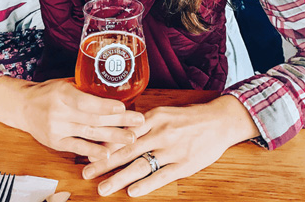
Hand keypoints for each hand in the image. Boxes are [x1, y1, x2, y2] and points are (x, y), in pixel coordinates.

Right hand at [0, 76, 143, 159]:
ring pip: (89, 134)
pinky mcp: (55, 142)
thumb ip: (85, 89)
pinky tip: (108, 154)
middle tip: (138, 123)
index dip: (105, 106)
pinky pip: (77, 148)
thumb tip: (113, 90)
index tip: (124, 108)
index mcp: (63, 93)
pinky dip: (93, 151)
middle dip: (118, 122)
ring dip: (112, 137)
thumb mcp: (66, 84)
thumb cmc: (49, 92)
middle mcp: (59, 112)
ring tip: (131, 139)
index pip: (87, 102)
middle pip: (93, 119)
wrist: (23, 106)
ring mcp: (57, 129)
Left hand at [82, 95, 258, 196]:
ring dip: (119, 178)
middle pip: (127, 149)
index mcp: (153, 118)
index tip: (86, 150)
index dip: (105, 143)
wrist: (219, 121)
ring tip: (103, 188)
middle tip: (86, 172)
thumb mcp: (164, 113)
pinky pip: (161, 176)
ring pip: (140, 165)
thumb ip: (144, 122)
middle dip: (104, 163)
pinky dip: (145, 185)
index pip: (124, 131)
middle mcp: (160, 132)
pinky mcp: (183, 164)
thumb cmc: (189, 117)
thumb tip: (120, 131)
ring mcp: (171, 149)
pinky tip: (132, 192)